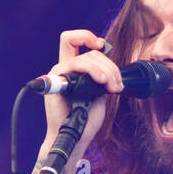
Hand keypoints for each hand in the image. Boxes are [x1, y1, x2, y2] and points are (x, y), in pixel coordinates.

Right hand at [43, 29, 124, 153]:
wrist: (76, 137)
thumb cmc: (86, 118)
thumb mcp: (98, 93)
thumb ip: (101, 77)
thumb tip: (111, 66)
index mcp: (73, 69)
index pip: (75, 40)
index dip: (87, 37)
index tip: (102, 45)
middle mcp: (64, 68)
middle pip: (89, 51)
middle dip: (110, 66)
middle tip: (116, 85)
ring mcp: (59, 74)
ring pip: (86, 57)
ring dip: (106, 71)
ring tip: (112, 87)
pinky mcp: (56, 81)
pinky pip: (76, 65)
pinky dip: (93, 71)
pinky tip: (102, 82)